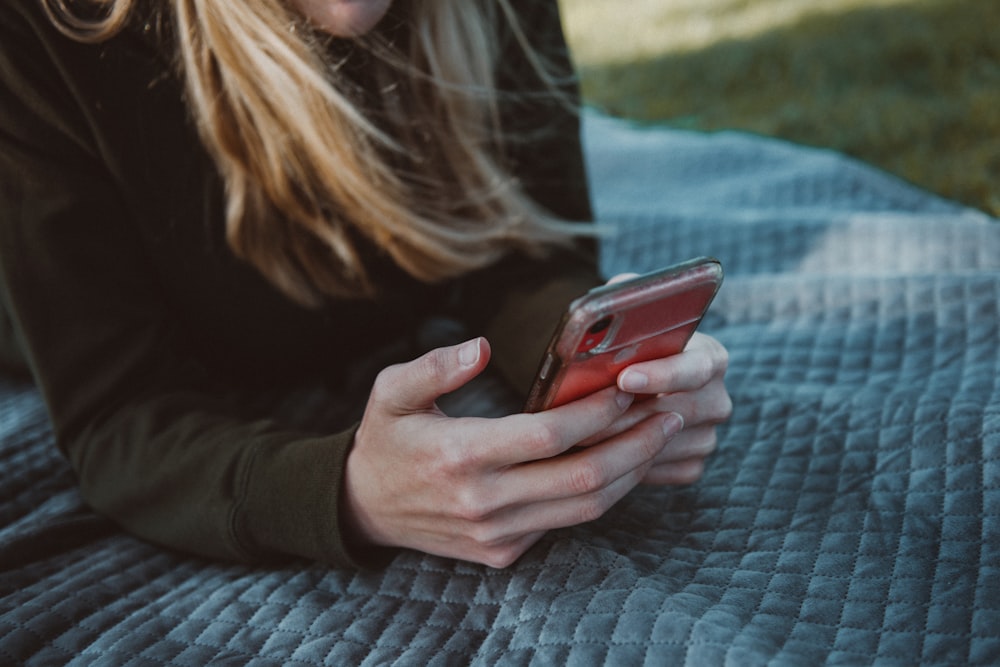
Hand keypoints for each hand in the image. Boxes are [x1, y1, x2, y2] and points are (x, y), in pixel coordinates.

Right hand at [342, 337, 683, 567]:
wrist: (363, 507)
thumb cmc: (385, 439)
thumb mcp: (390, 391)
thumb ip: (434, 365)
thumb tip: (481, 347)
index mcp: (460, 454)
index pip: (549, 435)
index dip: (596, 411)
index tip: (625, 386)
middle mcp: (483, 501)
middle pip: (583, 478)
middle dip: (636, 445)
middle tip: (668, 414)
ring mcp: (496, 533)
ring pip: (585, 509)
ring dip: (630, 473)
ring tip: (659, 437)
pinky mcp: (502, 552)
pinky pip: (566, 524)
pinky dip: (601, 494)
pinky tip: (620, 464)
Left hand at [591, 273, 731, 484]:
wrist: (629, 384)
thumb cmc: (627, 346)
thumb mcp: (631, 317)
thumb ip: (630, 298)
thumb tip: (620, 288)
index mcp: (710, 357)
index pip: (697, 367)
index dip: (661, 374)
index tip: (624, 378)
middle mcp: (716, 398)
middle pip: (674, 413)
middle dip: (623, 416)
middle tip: (580, 418)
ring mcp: (706, 435)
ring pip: (660, 446)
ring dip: (615, 443)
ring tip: (573, 436)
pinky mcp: (690, 465)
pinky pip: (656, 470)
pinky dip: (624, 464)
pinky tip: (592, 452)